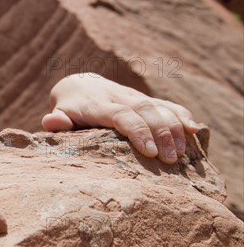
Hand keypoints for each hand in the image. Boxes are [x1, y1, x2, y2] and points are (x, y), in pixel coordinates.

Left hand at [41, 74, 204, 163]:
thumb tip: (49, 122)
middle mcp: (120, 97)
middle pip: (146, 111)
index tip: (150, 152)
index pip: (122, 115)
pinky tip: (196, 130)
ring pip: (159, 107)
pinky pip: (167, 104)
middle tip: (171, 160)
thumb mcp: (60, 114)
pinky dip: (182, 115)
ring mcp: (134, 97)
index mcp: (99, 105)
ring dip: (175, 128)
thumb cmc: (68, 109)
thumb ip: (56, 121)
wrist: (78, 86)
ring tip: (183, 153)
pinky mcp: (144, 99)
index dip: (138, 131)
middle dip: (162, 134)